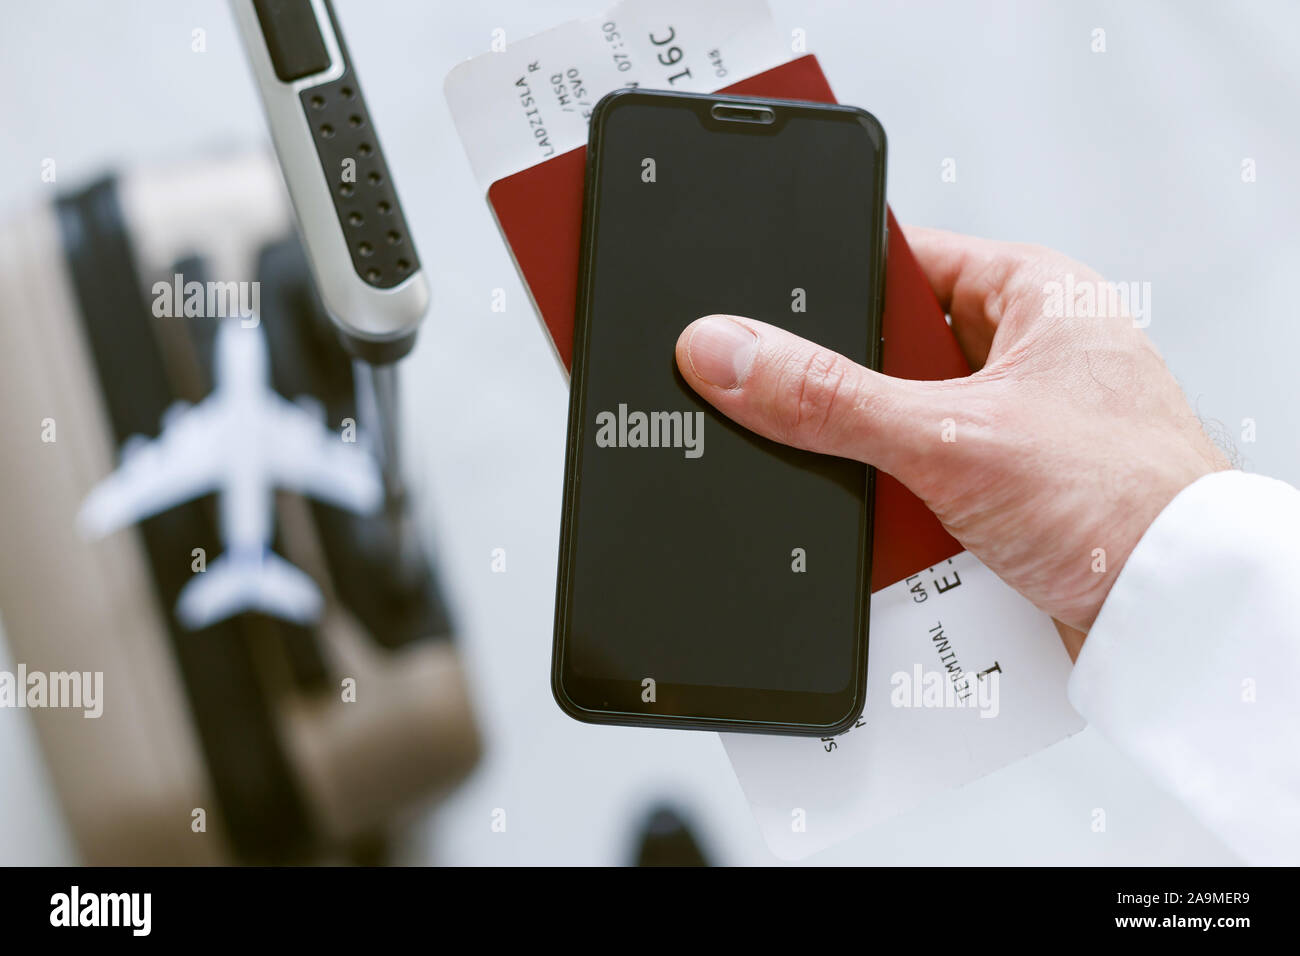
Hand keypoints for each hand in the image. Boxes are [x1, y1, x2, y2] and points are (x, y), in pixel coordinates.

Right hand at [675, 226, 1228, 635]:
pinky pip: (922, 485)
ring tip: (910, 495)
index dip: (835, 286)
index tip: (772, 314)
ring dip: (887, 469)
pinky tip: (921, 533)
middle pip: (888, 357)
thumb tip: (732, 354)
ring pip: (899, 429)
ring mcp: (1017, 425)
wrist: (1178, 618)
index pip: (902, 258)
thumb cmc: (1131, 503)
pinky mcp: (1009, 489)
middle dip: (862, 407)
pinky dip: (910, 512)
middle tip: (855, 432)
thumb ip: (830, 398)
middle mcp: (1025, 353)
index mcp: (1032, 294)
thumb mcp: (951, 438)